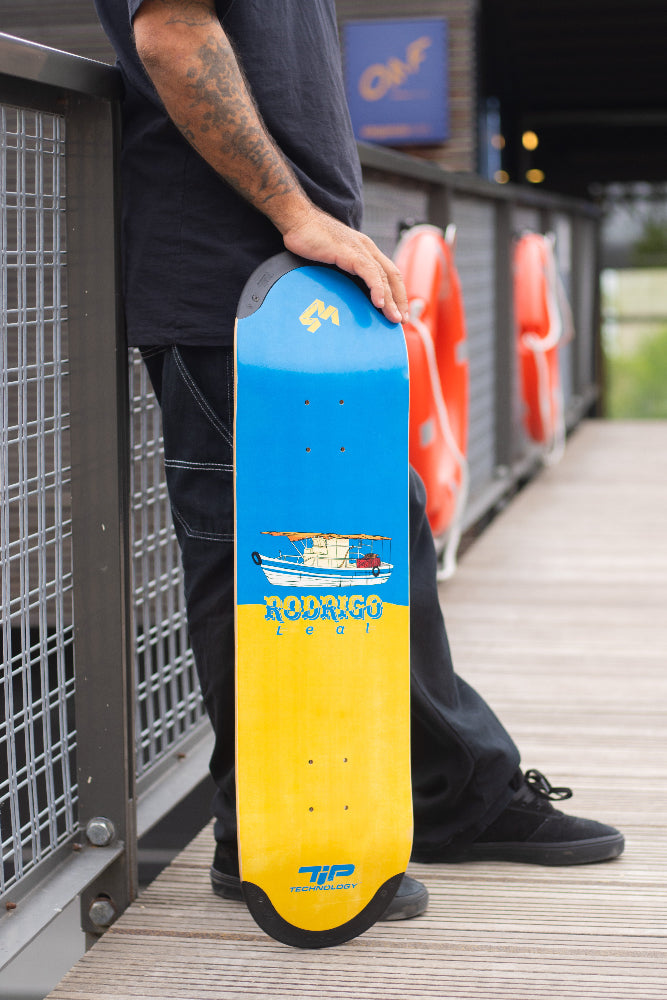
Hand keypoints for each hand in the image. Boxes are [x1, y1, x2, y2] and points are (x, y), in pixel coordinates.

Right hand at [282, 206, 407, 324]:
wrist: (298, 220)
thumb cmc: (310, 239)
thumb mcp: (332, 259)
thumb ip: (342, 272)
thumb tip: (344, 294)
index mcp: (365, 250)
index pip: (389, 273)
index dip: (397, 293)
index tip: (398, 312)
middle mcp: (367, 249)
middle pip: (392, 276)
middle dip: (400, 300)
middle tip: (401, 320)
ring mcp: (359, 249)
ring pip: (383, 277)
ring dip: (390, 300)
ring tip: (393, 318)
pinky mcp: (349, 252)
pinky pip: (369, 272)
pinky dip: (376, 288)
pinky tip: (379, 303)